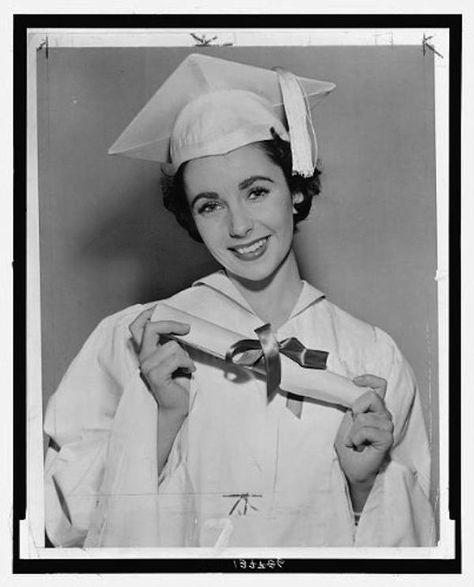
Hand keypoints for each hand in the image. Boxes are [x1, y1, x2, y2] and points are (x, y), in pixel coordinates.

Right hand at [129, 307, 194, 415]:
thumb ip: (171, 342)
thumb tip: (182, 326)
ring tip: (186, 366)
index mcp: (146, 351)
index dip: (148, 314)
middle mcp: (143, 357)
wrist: (177, 407)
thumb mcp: (174, 357)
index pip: (137, 326)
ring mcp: (148, 367)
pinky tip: (188, 371)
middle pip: (151, 328)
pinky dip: (188, 364)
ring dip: (185, 355)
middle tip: (186, 328)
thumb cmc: (177, 382)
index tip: (162, 309)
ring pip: (172, 346)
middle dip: (171, 324)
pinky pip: (177, 359)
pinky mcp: (156, 376)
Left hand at [334, 375, 393, 499]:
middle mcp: (384, 416)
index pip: (380, 385)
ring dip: (353, 430)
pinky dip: (356, 438)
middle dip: (355, 411)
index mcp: (374, 409)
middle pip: (371, 396)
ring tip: (355, 441)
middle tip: (352, 428)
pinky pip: (366, 429)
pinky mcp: (387, 439)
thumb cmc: (349, 447)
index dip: (369, 379)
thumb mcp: (346, 421)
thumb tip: (350, 389)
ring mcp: (387, 427)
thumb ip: (352, 405)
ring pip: (364, 416)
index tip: (355, 381)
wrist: (352, 469)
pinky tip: (359, 446)